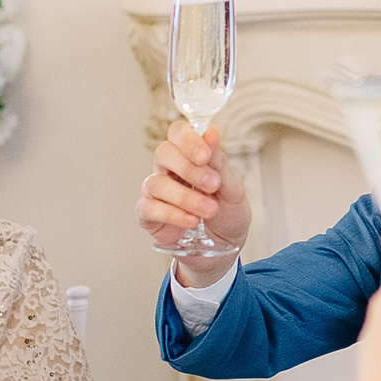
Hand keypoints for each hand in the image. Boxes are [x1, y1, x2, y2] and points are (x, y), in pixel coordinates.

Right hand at [137, 118, 250, 284]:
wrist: (224, 248)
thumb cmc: (228, 213)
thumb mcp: (233, 189)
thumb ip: (220, 163)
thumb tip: (211, 132)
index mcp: (189, 155)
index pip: (178, 133)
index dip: (188, 140)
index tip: (205, 155)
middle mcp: (168, 169)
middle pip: (164, 153)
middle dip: (188, 168)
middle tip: (212, 185)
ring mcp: (155, 191)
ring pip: (157, 183)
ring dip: (186, 197)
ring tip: (209, 210)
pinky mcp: (147, 214)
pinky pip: (149, 207)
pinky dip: (172, 214)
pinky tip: (191, 221)